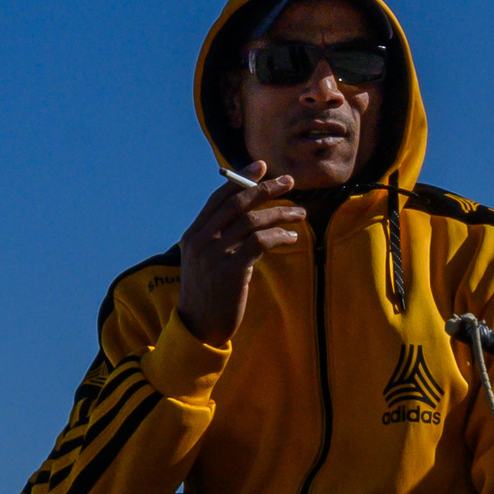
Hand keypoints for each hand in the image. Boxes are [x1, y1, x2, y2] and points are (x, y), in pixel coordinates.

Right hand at [176, 162, 303, 345]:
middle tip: (290, 182)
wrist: (198, 327)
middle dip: (266, 188)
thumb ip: (219, 239)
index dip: (241, 178)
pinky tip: (291, 237)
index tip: (262, 165)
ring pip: (253, 221)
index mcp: (193, 235)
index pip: (219, 198)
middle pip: (238, 203)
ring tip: (299, 214)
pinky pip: (260, 242)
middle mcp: (201, 240)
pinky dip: (279, 236)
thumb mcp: (205, 262)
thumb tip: (250, 218)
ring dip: (280, 214)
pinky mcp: (231, 270)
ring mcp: (215, 254)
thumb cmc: (207, 295)